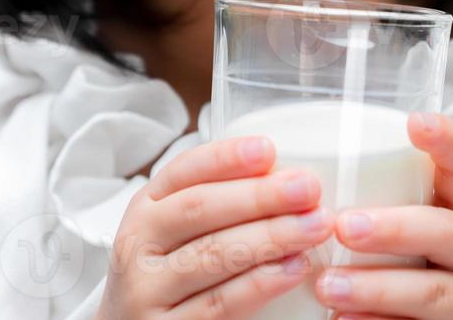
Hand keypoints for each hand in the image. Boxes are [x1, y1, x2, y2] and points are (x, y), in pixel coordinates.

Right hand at [95, 134, 334, 318]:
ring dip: (271, 236)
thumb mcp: (180, 229)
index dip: (226, 158)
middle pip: (200, 209)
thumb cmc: (173, 272)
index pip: (183, 171)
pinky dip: (261, 283)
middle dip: (259, 195)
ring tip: (314, 225)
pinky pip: (220, 303)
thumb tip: (287, 178)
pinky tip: (294, 268)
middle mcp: (139, 245)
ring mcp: (147, 291)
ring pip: (213, 255)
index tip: (267, 149)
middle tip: (308, 188)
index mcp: (146, 207)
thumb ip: (223, 202)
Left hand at [313, 111, 452, 319]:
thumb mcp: (414, 221)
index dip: (447, 141)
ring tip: (327, 285)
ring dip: (376, 287)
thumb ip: (384, 195)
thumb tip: (303, 168)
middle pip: (447, 231)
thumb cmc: (414, 259)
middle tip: (344, 226)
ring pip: (432, 291)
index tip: (415, 122)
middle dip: (394, 228)